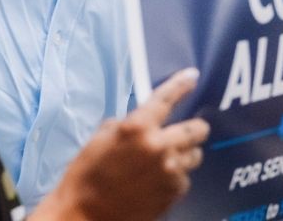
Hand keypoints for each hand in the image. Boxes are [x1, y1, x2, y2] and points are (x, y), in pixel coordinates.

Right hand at [37, 68, 207, 220]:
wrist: (85, 214)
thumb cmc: (86, 174)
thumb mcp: (100, 139)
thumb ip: (126, 125)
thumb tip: (141, 121)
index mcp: (137, 128)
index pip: (166, 98)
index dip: (181, 84)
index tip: (192, 76)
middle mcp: (159, 147)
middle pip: (197, 130)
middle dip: (195, 127)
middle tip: (188, 129)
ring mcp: (170, 172)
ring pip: (195, 155)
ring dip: (185, 153)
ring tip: (167, 159)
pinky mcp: (174, 193)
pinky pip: (185, 177)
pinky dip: (176, 176)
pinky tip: (158, 180)